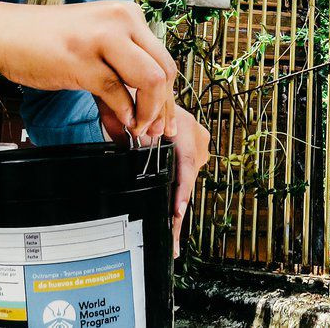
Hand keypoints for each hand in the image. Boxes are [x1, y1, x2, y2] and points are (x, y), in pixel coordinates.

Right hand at [0, 0, 176, 137]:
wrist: (4, 33)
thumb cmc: (46, 42)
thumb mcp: (92, 51)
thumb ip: (118, 80)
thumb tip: (137, 119)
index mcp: (127, 14)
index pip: (164, 59)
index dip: (169, 96)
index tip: (165, 121)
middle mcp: (122, 20)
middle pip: (165, 70)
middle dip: (164, 108)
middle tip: (154, 132)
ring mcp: (103, 38)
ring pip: (151, 80)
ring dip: (149, 113)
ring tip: (138, 130)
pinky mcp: (84, 59)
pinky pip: (118, 92)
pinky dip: (124, 114)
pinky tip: (120, 125)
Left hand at [98, 103, 209, 257]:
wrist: (147, 87)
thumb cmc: (138, 100)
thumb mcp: (130, 119)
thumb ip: (131, 137)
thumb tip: (130, 147)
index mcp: (185, 129)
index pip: (186, 166)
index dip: (182, 192)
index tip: (177, 212)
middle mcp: (197, 138)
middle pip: (188, 180)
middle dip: (178, 212)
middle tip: (173, 242)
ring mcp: (199, 146)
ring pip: (187, 182)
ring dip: (178, 208)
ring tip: (173, 240)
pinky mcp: (194, 153)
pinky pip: (186, 177)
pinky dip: (178, 197)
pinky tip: (174, 222)